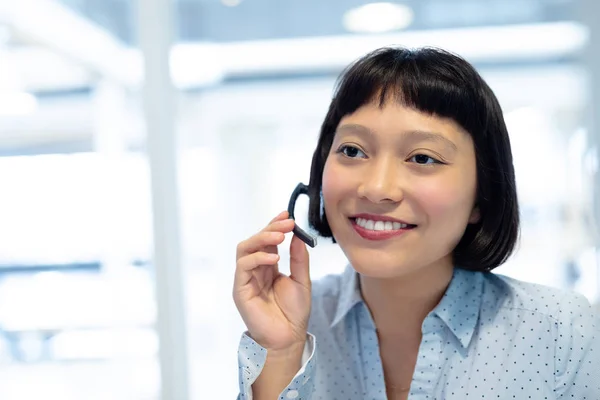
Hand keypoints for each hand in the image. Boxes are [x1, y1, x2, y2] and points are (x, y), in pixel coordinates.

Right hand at [233, 211, 310, 351]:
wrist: (288, 338)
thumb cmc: (293, 313)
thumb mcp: (302, 280)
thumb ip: (299, 259)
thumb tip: (298, 236)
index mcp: (268, 266)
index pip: (267, 240)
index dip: (274, 225)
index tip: (287, 215)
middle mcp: (255, 270)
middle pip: (255, 241)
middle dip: (270, 228)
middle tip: (287, 223)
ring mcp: (245, 279)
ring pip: (245, 248)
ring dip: (262, 238)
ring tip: (280, 236)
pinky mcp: (240, 289)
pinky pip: (243, 266)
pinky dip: (257, 258)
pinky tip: (274, 258)